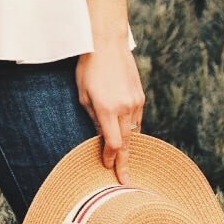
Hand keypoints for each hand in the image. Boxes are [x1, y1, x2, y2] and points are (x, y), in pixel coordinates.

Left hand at [75, 41, 144, 184]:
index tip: (108, 167)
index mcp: (108, 110)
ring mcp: (135, 101)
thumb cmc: (89, 68)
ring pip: (134, 131)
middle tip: (126, 181)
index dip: (110, 159)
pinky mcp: (140, 95)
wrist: (106, 43)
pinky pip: (137, 118)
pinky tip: (125, 129)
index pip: (113, 144)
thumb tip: (101, 136)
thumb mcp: (83, 95)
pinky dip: (131, 127)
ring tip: (122, 155)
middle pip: (128, 144)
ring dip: (128, 143)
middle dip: (124, 162)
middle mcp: (125, 108)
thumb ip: (94, 118)